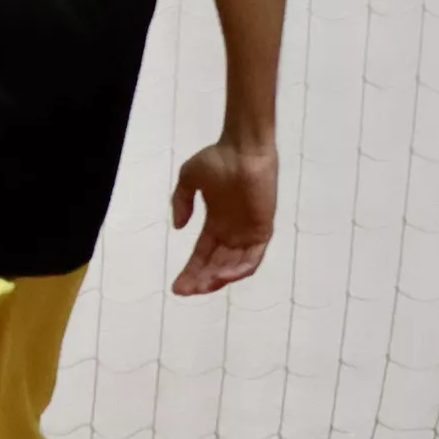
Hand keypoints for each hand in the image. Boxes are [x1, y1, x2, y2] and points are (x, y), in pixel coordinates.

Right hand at [168, 137, 276, 294]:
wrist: (242, 148)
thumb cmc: (218, 159)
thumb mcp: (189, 178)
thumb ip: (181, 202)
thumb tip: (178, 226)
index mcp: (217, 224)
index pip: (203, 255)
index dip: (190, 271)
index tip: (176, 286)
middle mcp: (233, 233)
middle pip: (215, 265)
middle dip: (200, 280)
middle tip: (185, 290)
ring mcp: (248, 233)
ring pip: (233, 266)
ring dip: (217, 279)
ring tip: (201, 286)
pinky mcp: (262, 230)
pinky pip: (253, 258)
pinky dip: (239, 269)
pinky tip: (222, 275)